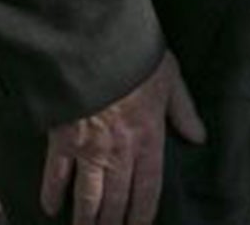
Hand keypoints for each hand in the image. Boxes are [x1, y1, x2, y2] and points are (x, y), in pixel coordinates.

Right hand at [39, 51, 204, 224]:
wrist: (96, 43)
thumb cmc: (136, 57)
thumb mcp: (171, 79)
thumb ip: (184, 111)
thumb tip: (199, 137)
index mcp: (148, 138)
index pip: (148, 190)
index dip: (143, 215)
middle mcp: (119, 152)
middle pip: (116, 201)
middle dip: (113, 224)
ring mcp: (88, 149)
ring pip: (88, 197)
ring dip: (86, 220)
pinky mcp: (62, 140)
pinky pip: (55, 175)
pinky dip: (51, 194)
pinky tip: (50, 209)